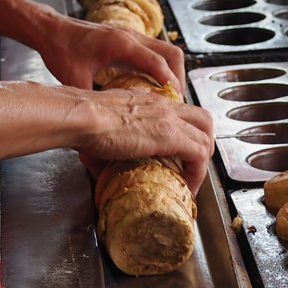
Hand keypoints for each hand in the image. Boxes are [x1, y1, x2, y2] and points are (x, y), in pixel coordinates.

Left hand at [37, 14, 186, 93]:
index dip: (170, 82)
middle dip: (179, 77)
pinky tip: (153, 86)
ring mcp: (131, 36)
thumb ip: (90, 99)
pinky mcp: (128, 39)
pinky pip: (155, 52)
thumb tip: (99, 124)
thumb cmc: (59, 48)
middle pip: (172, 53)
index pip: (157, 62)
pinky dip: (161, 68)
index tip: (177, 102)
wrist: (49, 28)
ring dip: (172, 72)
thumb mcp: (74, 78)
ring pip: (166, 50)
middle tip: (176, 101)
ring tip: (169, 96)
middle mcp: (130, 36)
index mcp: (121, 44)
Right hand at [76, 90, 214, 192]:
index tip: (180, 150)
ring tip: (195, 178)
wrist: (82, 117)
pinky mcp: (170, 136)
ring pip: (206, 137)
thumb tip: (99, 171)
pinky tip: (189, 186)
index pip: (180, 112)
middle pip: (203, 120)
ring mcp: (169, 120)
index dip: (187, 131)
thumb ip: (105, 147)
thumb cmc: (83, 121)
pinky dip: (199, 173)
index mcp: (148, 101)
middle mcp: (164, 106)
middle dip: (206, 142)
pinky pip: (198, 156)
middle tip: (196, 163)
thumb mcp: (101, 129)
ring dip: (204, 160)